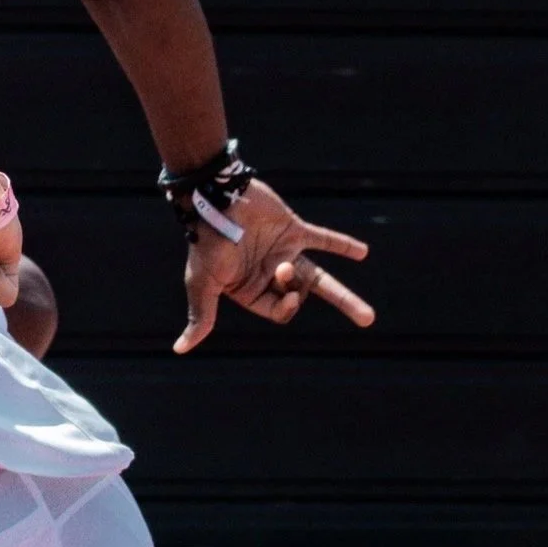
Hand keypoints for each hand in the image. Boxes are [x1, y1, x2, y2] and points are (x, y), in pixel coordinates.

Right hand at [173, 178, 372, 354]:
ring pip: (319, 277)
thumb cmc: (206, 242)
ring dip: (344, 296)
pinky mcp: (293, 230)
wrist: (216, 197)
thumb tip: (179, 349)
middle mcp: (268, 275)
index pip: (280, 310)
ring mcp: (282, 252)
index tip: (282, 280)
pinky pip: (322, 240)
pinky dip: (342, 246)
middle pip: (306, 298)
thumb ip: (202, 316)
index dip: (289, 304)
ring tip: (367, 317)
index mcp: (249, 291)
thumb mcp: (203, 284)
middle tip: (368, 319)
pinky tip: (363, 253)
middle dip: (339, 305)